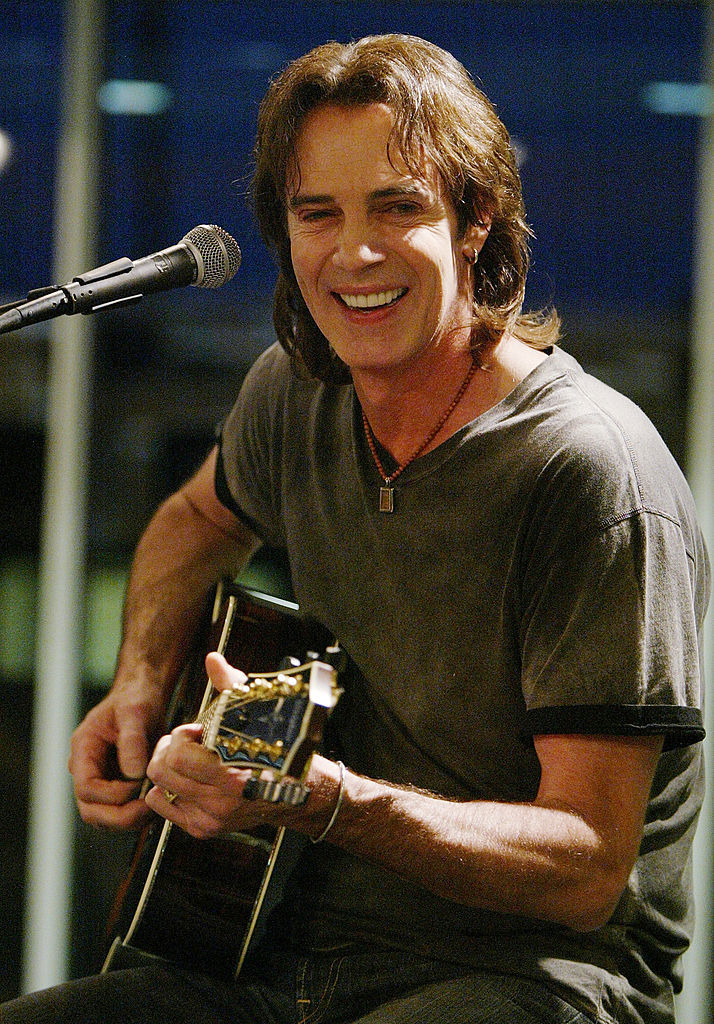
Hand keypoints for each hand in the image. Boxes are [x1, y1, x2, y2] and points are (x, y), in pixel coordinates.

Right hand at [68, 678, 166, 829]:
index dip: (112, 794)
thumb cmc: (136, 699)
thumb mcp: (135, 711)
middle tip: (149, 807)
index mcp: (84, 750)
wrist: (143, 697)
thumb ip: (132, 740)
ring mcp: (101, 781)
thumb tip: (133, 774)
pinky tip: (158, 800)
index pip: (87, 788)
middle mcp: (87, 770)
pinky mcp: (117, 787)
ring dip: (130, 819)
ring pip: (106, 817)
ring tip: (156, 805)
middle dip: (120, 816)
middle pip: (91, 811)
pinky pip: (122, 812)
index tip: (137, 782)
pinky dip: (139, 814)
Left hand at [143, 652, 343, 839]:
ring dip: (168, 770)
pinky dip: (169, 790)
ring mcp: (210, 819)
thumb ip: (230, 686)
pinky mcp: (203, 829)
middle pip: (161, 772)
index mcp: (233, 775)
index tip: (196, 731)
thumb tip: (213, 659)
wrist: (299, 793)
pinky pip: (163, 806)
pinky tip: (190, 779)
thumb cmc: (278, 751)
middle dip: (168, 751)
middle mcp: (220, 802)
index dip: (180, 737)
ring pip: (157, 790)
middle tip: (186, 743)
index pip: (177, 756)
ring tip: (188, 760)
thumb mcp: (257, 714)